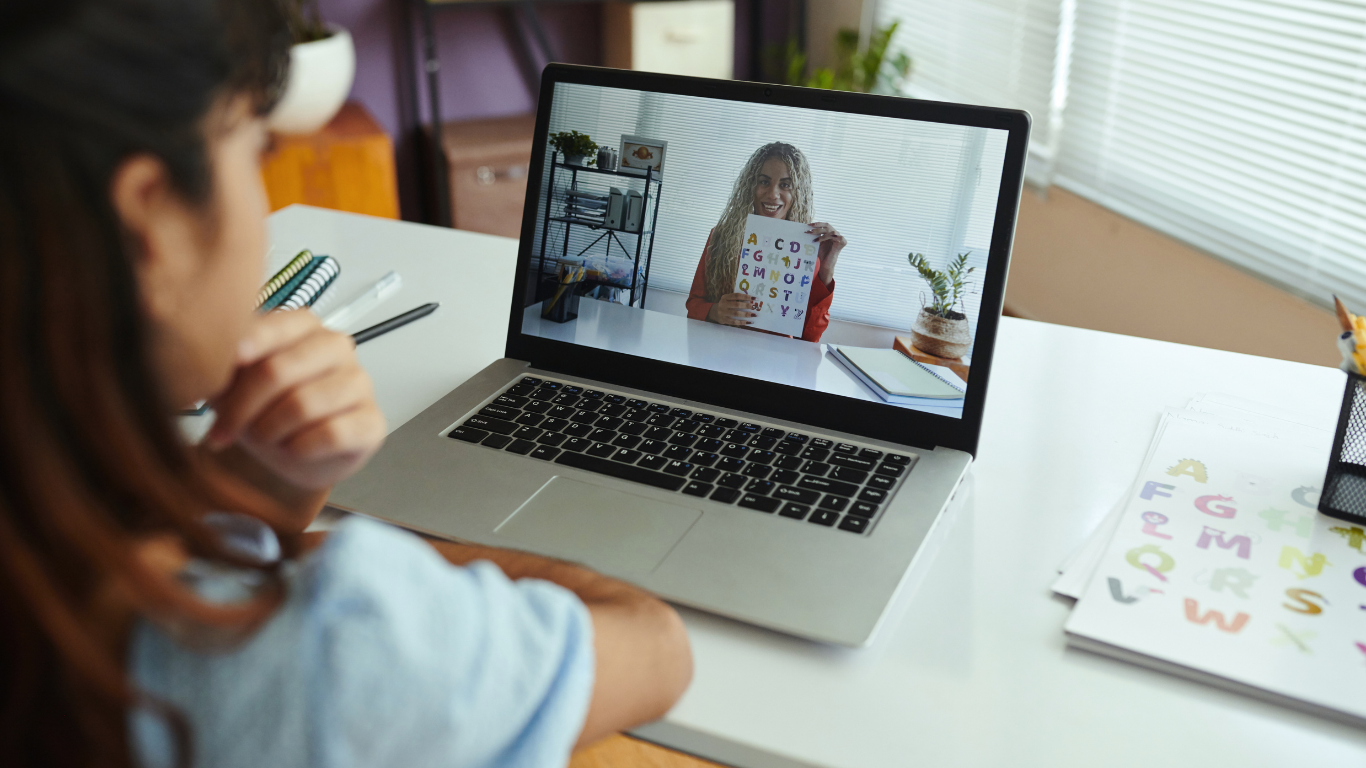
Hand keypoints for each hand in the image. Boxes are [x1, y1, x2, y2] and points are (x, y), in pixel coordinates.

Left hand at [205, 310, 385, 489]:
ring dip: (270, 430)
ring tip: (262, 439)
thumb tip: (203, 362)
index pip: (274, 328)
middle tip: (223, 430)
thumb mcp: (233, 384)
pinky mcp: (371, 422)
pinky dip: (300, 448)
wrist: (291, 454)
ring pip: (303, 405)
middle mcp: (336, 348)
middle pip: (280, 370)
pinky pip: (331, 434)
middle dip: (242, 407)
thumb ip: (221, 364)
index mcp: (304, 327)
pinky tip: (292, 449)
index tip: (223, 366)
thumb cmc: (264, 411)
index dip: (243, 348)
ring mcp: (359, 384)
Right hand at [706, 292, 756, 326]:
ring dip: (745, 314)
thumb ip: (736, 299)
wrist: (714, 312)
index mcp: (725, 297)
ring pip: (735, 313)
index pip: (736, 296)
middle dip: (746, 305)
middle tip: (753, 306)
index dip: (746, 297)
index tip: (754, 298)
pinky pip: (733, 322)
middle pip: (736, 304)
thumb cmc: (725, 305)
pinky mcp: (723, 320)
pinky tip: (747, 322)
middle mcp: (723, 304)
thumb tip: (751, 299)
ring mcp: (723, 312)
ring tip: (752, 315)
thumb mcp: (728, 299)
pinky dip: (741, 322)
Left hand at [807, 222, 845, 285]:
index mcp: (831, 234)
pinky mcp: (842, 242)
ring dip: (819, 231)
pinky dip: (824, 237)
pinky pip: (833, 236)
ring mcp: (840, 238)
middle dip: (818, 226)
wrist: (825, 264)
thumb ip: (815, 235)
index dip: (817, 224)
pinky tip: (817, 240)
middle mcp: (837, 234)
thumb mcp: (817, 243)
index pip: (825, 225)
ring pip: (830, 230)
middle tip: (809, 227)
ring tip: (811, 233)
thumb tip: (806, 228)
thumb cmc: (821, 254)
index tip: (808, 225)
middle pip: (828, 226)